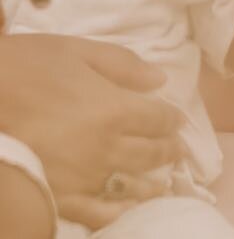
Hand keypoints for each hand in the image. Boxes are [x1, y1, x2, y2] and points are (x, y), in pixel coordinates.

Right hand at [0, 36, 184, 228]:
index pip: (158, 120)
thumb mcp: (77, 51)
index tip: (176, 120)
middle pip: (150, 154)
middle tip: (176, 150)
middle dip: (168, 150)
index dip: (171, 120)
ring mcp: (82, 176)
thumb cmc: (26, 67)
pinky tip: (126, 211)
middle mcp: (105, 147)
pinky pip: (94, 213)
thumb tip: (160, 79)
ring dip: (151, 184)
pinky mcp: (57, 196)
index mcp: (115, 110)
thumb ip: (122, 65)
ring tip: (161, 184)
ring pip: (130, 185)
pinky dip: (115, 214)